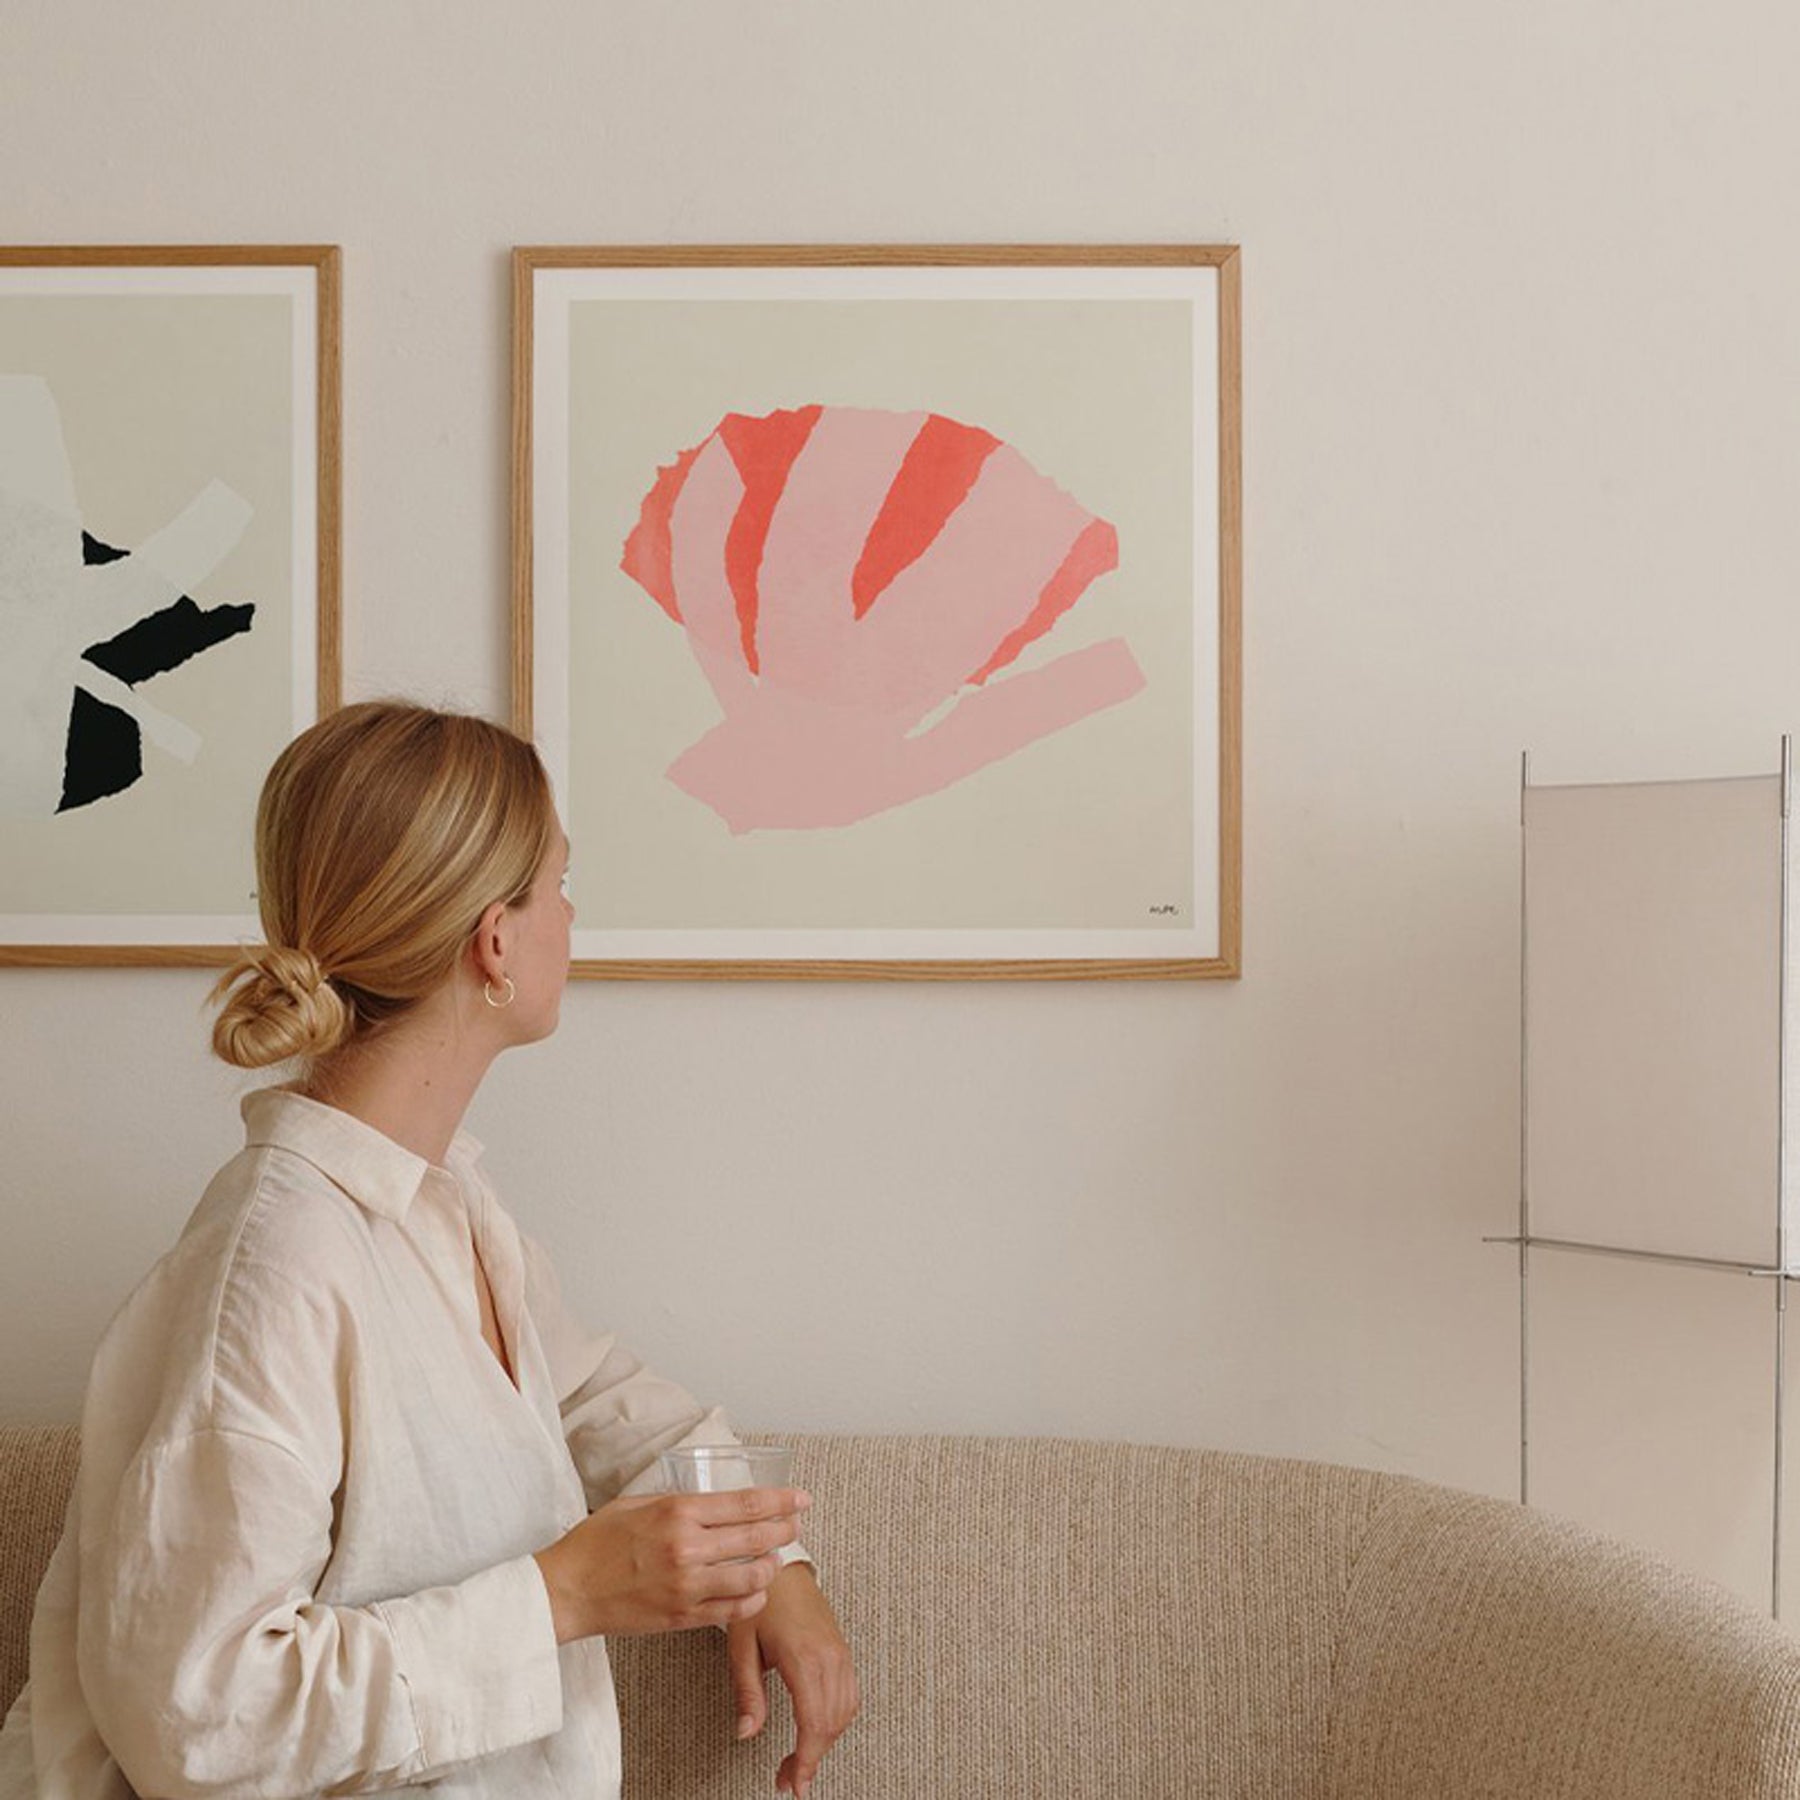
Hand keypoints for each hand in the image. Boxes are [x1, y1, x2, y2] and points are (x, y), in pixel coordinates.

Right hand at [533, 1487, 809, 1642]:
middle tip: (796, 1525)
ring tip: (774, 1558)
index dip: (781, 1500)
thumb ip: (679, 1502)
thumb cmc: (597, 1542)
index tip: (800, 1498)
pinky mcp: (681, 1617)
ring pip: (751, 1578)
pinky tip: (755, 1590)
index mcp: (677, 1512)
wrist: (568, 1590)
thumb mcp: (638, 1503)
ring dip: (771, 1566)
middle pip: (756, 1538)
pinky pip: (731, 1611)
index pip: (745, 1504)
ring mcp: (686, 1586)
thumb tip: (716, 1501)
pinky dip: (751, 1599)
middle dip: (785, 1529)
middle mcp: (687, 1548)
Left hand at [727, 1563, 857, 1798]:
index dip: (805, 1760)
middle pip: (830, 1725)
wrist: (783, 1568)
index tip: (795, 1784)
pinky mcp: (843, 1651)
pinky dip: (836, 1721)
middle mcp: (829, 1657)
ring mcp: (840, 1653)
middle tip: (788, 1778)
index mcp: (804, 1658)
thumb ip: (748, 1693)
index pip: (813, 1723)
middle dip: (811, 1759)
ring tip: (798, 1759)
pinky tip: (818, 1730)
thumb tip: (747, 1733)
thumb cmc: (760, 1602)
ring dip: (824, 1742)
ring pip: (844, 1714)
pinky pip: (850, 1696)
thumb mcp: (742, 1647)